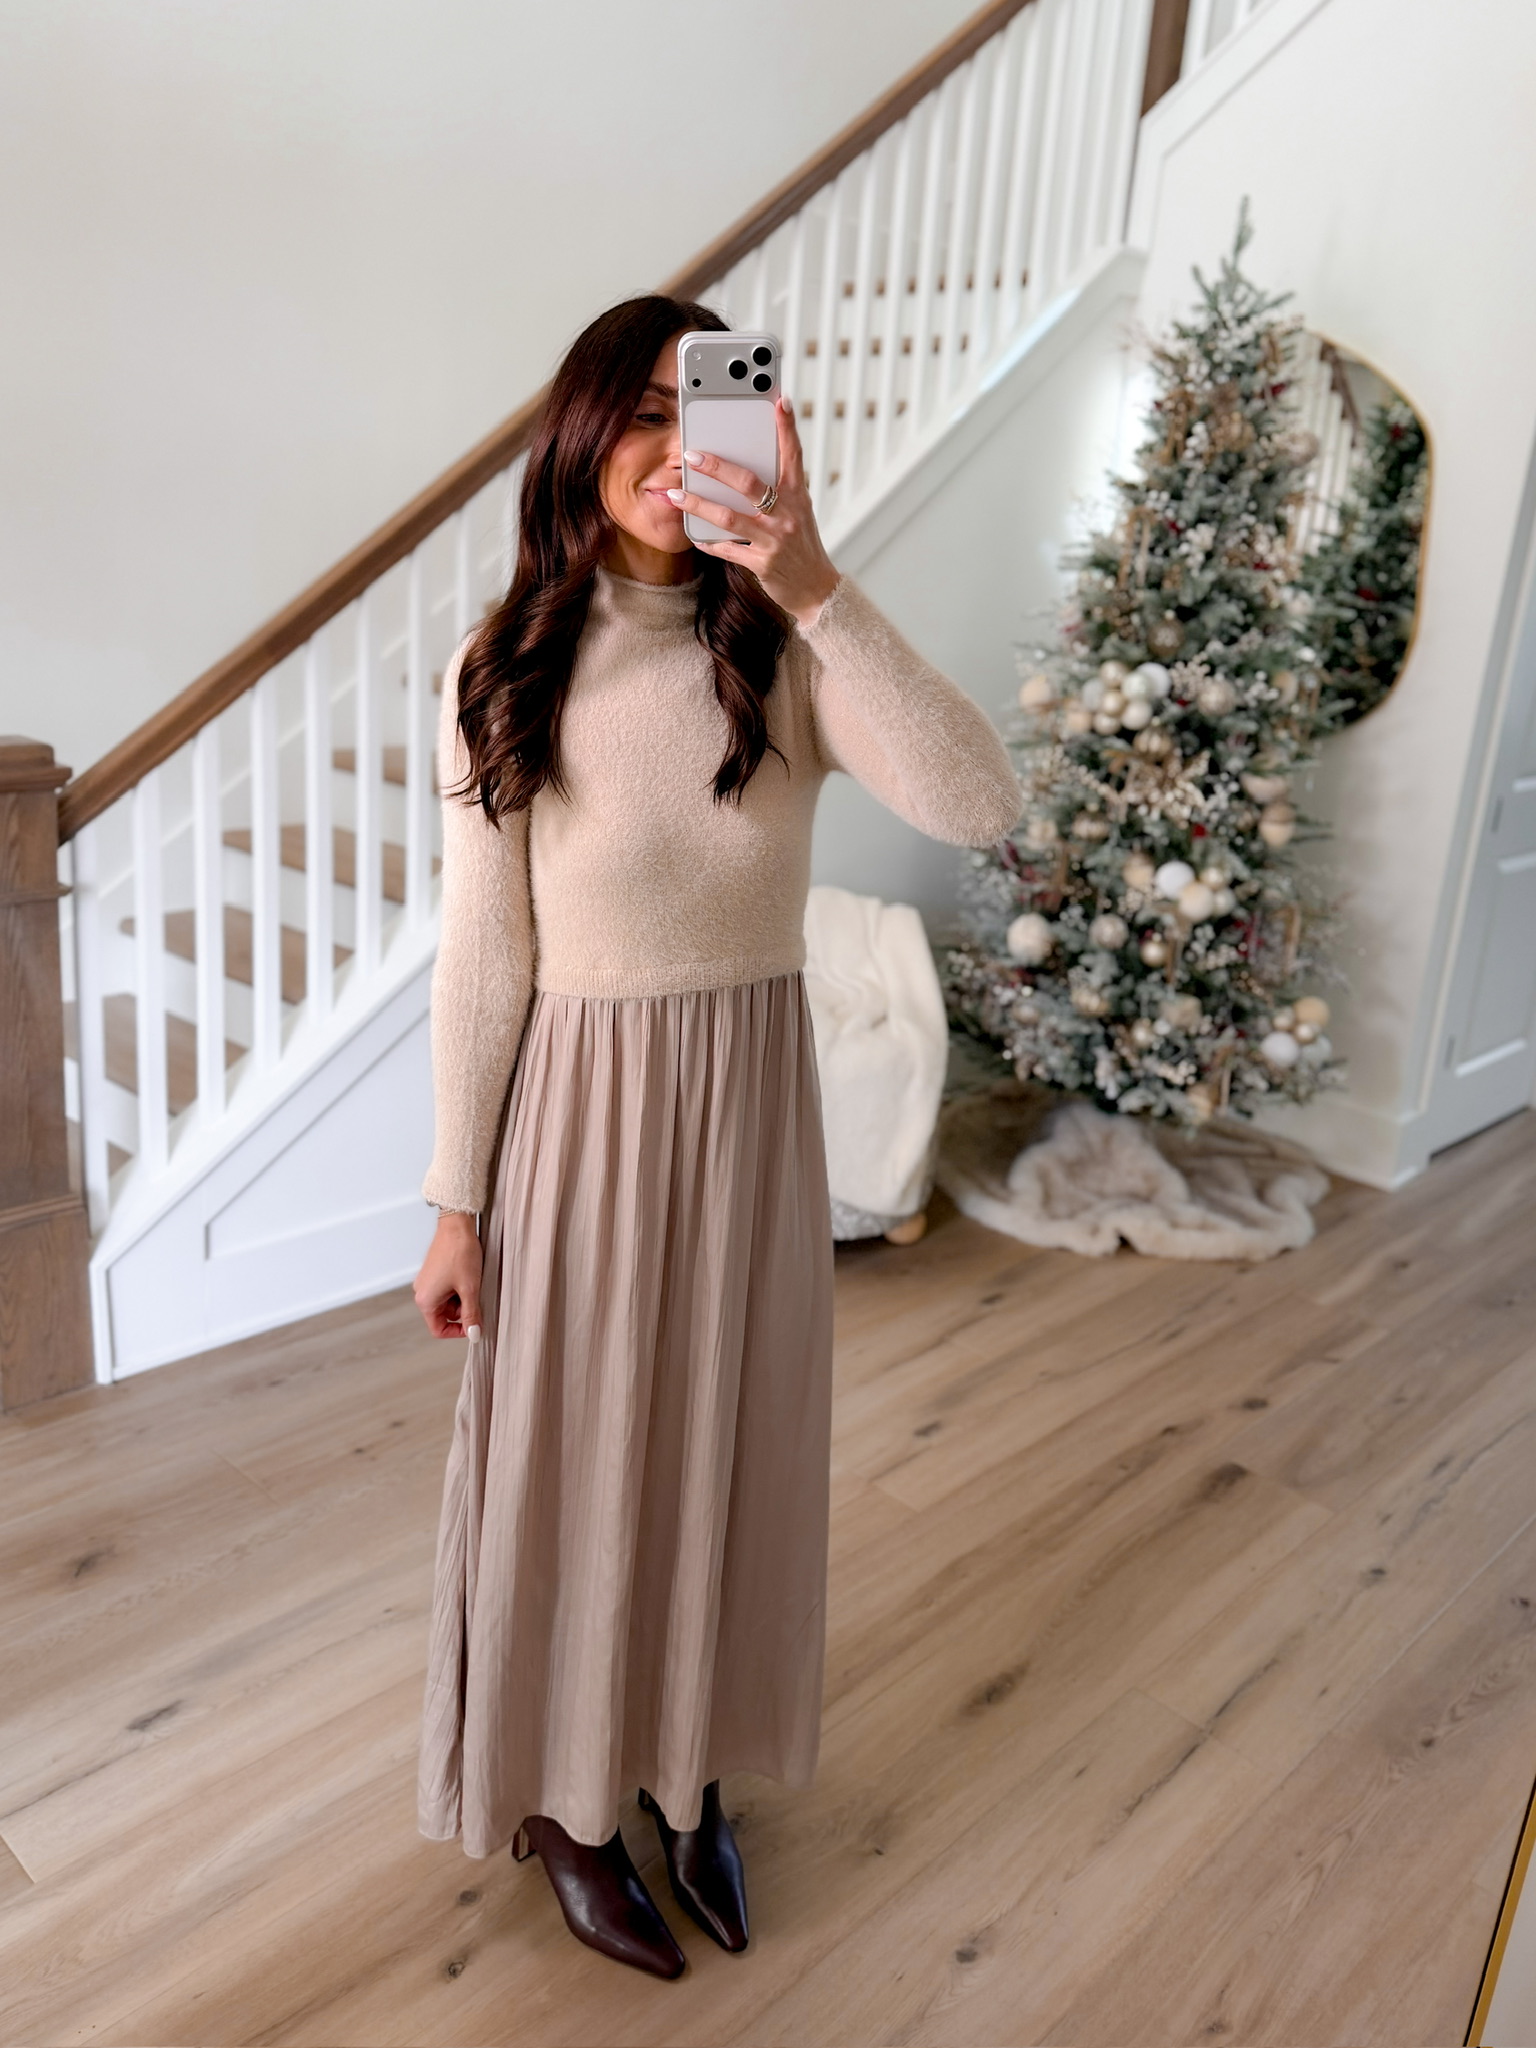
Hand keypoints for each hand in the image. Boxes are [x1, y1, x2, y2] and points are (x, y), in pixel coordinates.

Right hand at [414, 1211, 482, 1339]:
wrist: (456, 1225)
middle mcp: (422, 1292)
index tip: (475, 1325)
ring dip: (462, 1298)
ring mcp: (427, 1282)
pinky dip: (459, 1288)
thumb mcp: (470, 1288)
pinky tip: (469, 1276)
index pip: (438, 1330)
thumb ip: (471, 1314)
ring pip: (447, 1302)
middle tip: (477, 1297)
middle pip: (444, 1316)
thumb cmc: (461, 1254)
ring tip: (473, 1283)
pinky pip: (446, 1290)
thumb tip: (474, 1335)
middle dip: (462, 1311)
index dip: (458, 1332)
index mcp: (425, 1301)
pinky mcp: (433, 1273)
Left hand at [668, 394, 839, 625]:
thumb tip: (747, 466)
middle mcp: (787, 514)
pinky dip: (708, 541)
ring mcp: (774, 539)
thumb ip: (778, 489)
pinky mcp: (762, 563)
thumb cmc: (802, 545)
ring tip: (677, 495)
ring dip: (699, 504)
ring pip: (729, 516)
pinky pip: (727, 549)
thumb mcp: (798, 511)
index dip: (787, 427)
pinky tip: (694, 534)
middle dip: (718, 467)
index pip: (793, 455)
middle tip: (692, 456)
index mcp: (798, 496)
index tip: (780, 401)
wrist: (816, 589)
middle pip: (748, 483)